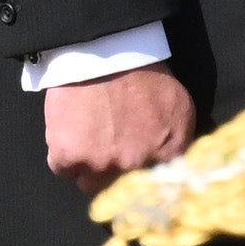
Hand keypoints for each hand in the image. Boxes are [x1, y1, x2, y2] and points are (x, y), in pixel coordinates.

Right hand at [41, 67, 197, 180]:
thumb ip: (182, 142)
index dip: (144, 182)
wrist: (106, 54)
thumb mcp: (181, 109)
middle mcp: (135, 167)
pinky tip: (69, 138)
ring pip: (91, 185)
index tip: (136, 176)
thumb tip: (180, 167)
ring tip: (88, 145)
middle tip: (109, 155)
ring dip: (88, 170)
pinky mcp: (68, 155)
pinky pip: (62, 169)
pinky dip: (63, 158)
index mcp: (167, 157)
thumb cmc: (147, 76)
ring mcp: (100, 164)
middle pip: (122, 191)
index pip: (158, 188)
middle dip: (116, 177)